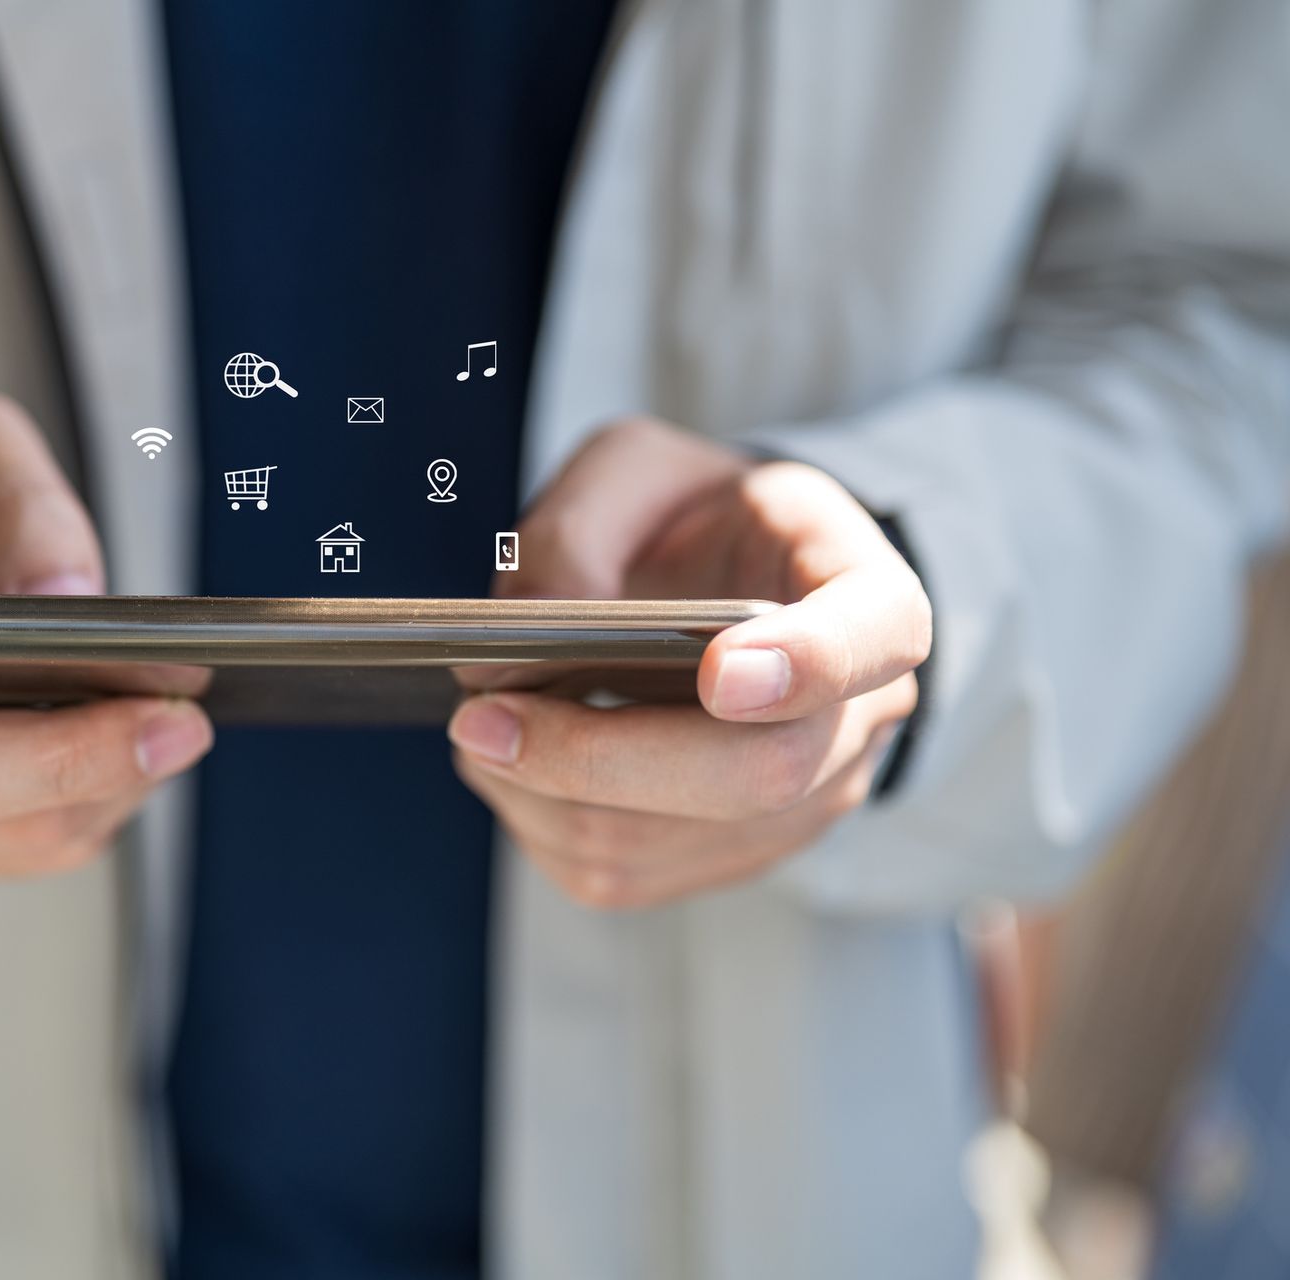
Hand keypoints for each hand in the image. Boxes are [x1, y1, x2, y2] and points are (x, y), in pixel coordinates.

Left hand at [448, 420, 928, 908]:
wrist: (726, 579)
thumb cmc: (693, 517)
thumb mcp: (636, 468)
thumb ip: (576, 528)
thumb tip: (515, 641)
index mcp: (867, 595)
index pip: (876, 637)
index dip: (808, 664)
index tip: (719, 672)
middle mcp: (859, 716)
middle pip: (760, 773)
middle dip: (602, 755)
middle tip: (481, 720)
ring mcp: (805, 802)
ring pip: (675, 838)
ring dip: (548, 795)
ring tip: (480, 728)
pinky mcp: (730, 855)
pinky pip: (625, 873)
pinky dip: (541, 824)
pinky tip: (514, 766)